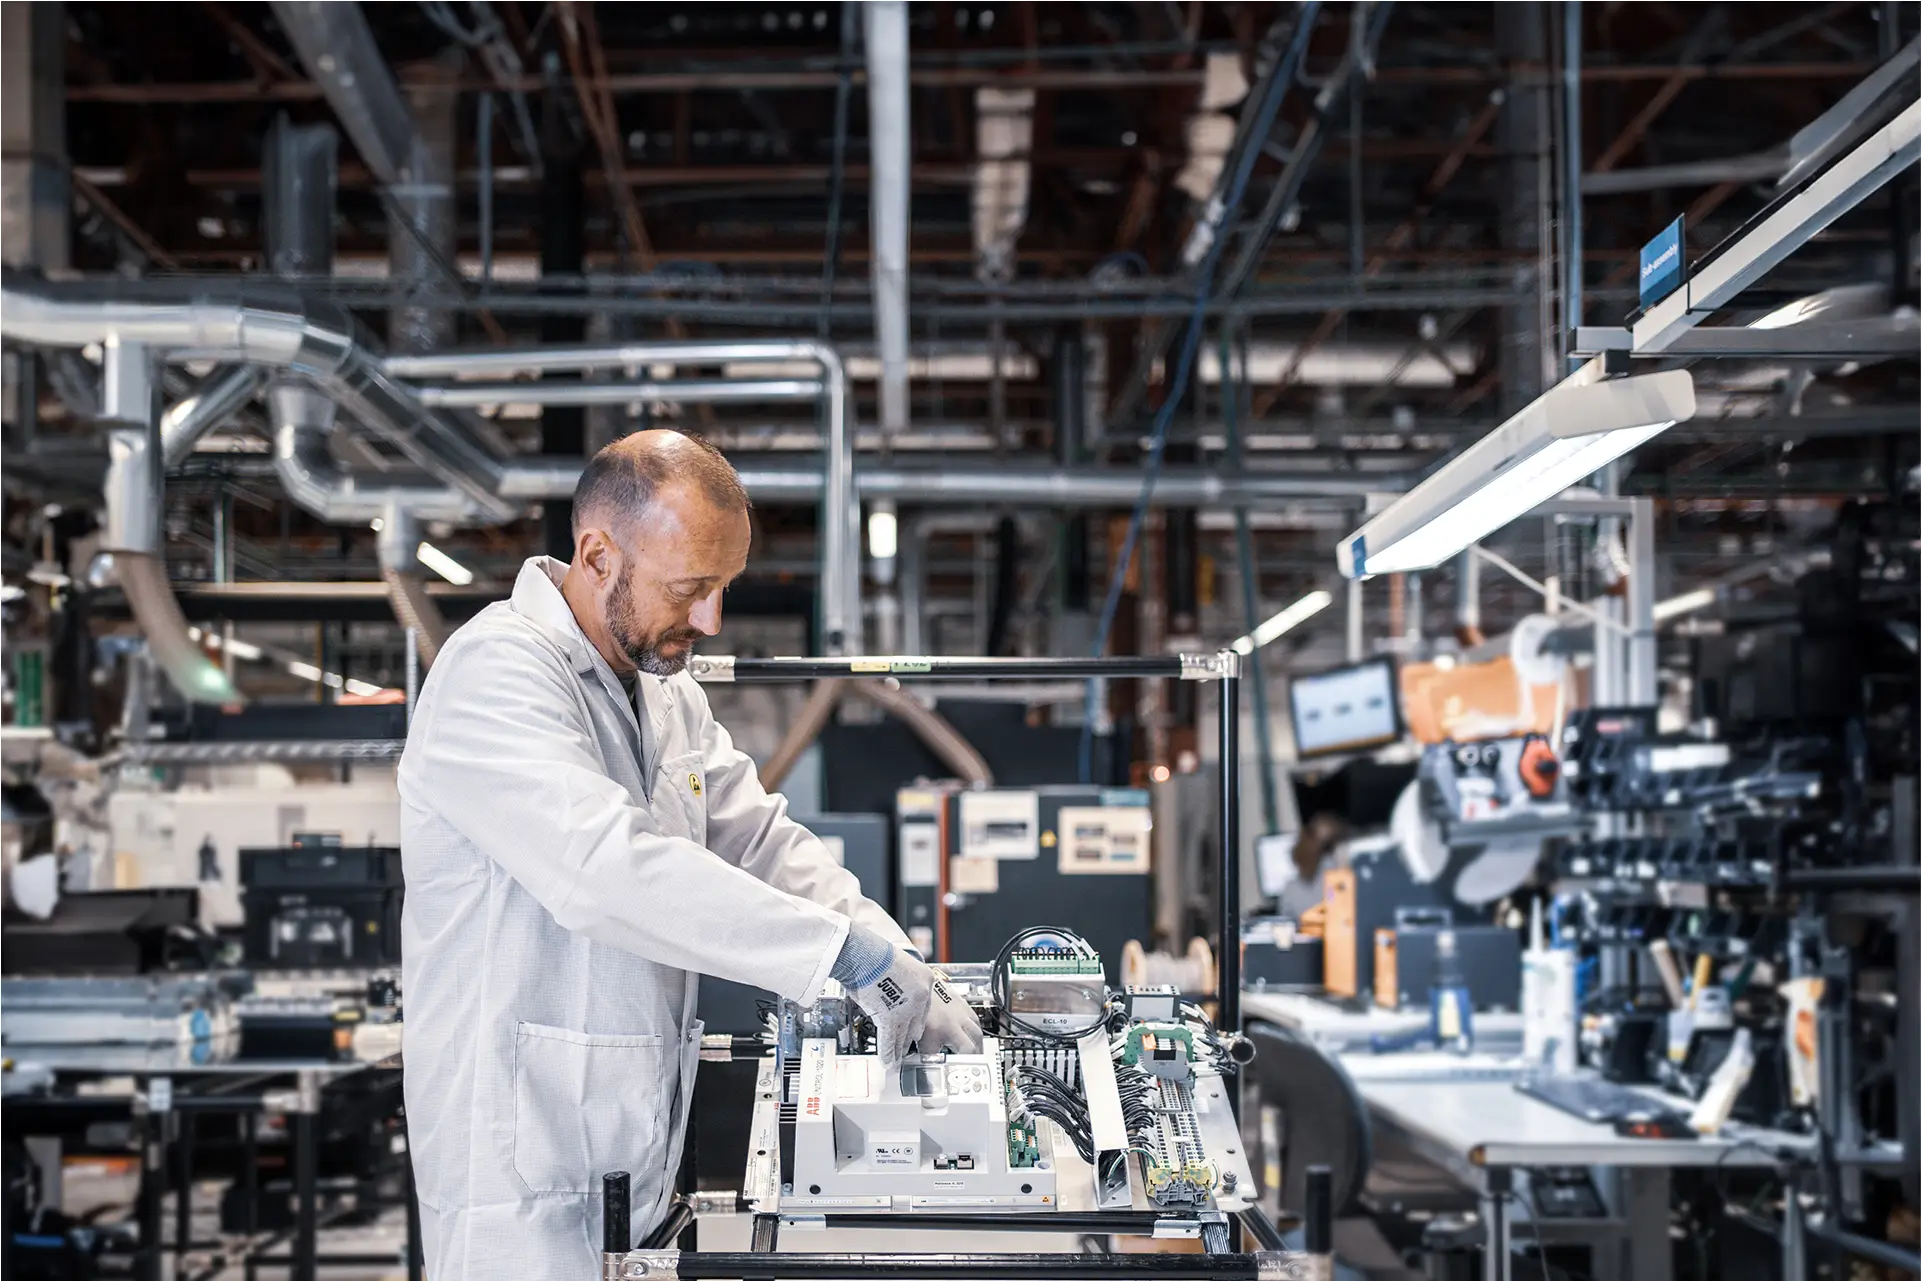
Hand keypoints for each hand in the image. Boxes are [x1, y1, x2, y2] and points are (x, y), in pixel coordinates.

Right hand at [837, 932, 981, 1063]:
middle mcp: (921, 996)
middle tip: (905, 1046)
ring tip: (896, 1061)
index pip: (924, 1008)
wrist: (865, 953)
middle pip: (917, 1024)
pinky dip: (888, 1055)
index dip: (915, 1021)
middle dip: (909, 1037)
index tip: (913, 1029)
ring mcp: (907, 1009)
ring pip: (904, 1037)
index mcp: (926, 980)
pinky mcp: (891, 1018)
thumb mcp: (900, 963)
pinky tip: (888, 1063)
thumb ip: (902, 980)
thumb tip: (893, 990)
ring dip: (899, 1051)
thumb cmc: (875, 954)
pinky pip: (890, 1041)